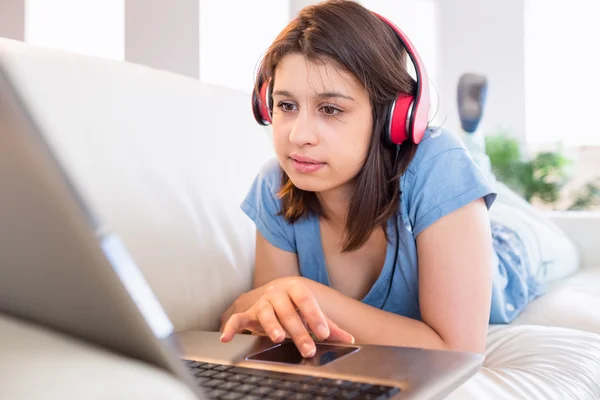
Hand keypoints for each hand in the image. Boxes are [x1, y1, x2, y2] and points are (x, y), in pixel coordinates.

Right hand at [220, 277, 354, 357]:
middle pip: (288, 312)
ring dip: (271, 326)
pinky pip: (237, 319)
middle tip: (308, 349)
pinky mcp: (247, 313)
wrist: (271, 293)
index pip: (306, 301)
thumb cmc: (295, 305)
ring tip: (278, 338)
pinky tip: (227, 338)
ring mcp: (261, 302)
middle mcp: (277, 293)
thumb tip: (350, 339)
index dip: (315, 317)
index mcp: (296, 289)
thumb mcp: (311, 312)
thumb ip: (329, 325)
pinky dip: (231, 328)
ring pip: (266, 313)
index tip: (324, 333)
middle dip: (298, 331)